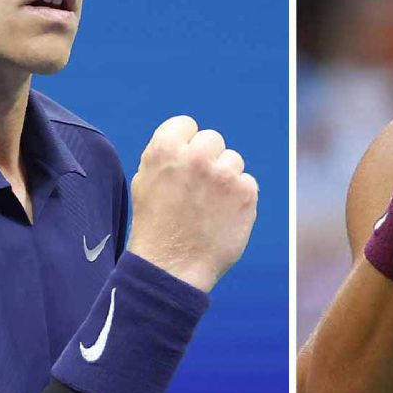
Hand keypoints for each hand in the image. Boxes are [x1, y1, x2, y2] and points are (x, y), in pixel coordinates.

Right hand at [126, 116, 258, 292]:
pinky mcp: (245, 192)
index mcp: (165, 149)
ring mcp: (223, 174)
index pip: (187, 125)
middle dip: (208, 160)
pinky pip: (247, 183)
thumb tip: (188, 139)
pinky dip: (239, 198)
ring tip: (209, 206)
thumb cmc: (155, 226)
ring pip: (233, 161)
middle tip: (198, 189)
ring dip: (225, 179)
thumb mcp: (145, 181)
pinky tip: (222, 216)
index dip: (186, 144)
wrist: (172, 268)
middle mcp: (195, 156)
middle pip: (212, 140)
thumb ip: (167, 155)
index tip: (185, 165)